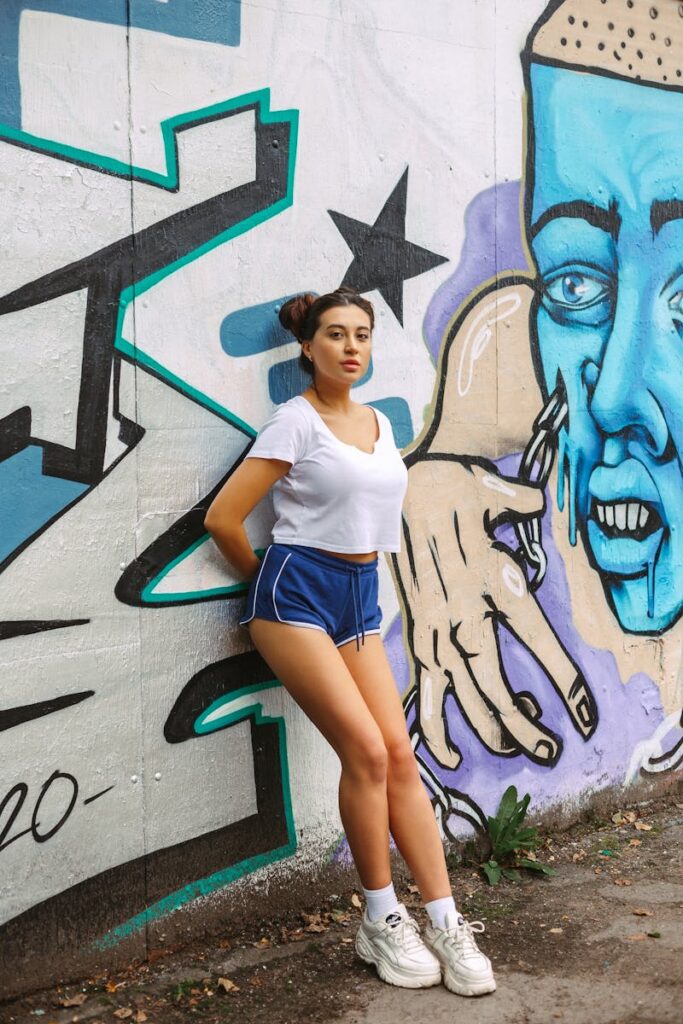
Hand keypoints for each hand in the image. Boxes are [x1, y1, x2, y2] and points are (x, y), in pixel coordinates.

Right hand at [393, 456, 596, 769]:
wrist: (394, 487)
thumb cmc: (447, 488)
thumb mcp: (492, 493)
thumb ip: (519, 506)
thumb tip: (534, 504)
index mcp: (492, 581)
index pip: (537, 642)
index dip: (564, 681)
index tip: (584, 715)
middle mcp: (463, 613)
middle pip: (496, 686)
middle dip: (524, 726)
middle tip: (549, 750)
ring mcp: (434, 628)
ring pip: (462, 696)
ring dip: (490, 729)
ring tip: (515, 749)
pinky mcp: (415, 633)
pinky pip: (424, 688)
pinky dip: (436, 726)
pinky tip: (449, 757)